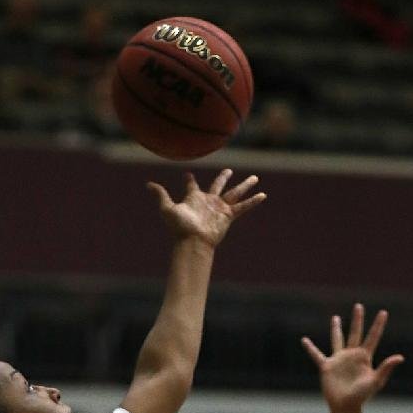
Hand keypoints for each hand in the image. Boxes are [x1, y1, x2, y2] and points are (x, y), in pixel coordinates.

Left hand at [147, 168, 265, 248]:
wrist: (192, 241)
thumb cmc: (179, 227)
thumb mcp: (167, 208)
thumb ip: (160, 195)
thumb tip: (148, 184)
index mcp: (194, 198)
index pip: (192, 185)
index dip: (188, 180)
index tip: (187, 174)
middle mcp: (208, 201)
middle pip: (218, 185)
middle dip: (223, 178)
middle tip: (228, 171)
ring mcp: (219, 208)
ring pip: (235, 193)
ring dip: (245, 185)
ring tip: (255, 178)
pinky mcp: (228, 216)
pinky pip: (243, 206)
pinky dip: (253, 201)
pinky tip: (263, 195)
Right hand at [301, 304, 403, 412]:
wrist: (345, 407)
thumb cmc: (362, 396)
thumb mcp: (376, 381)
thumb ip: (386, 368)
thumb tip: (400, 357)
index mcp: (364, 357)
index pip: (373, 337)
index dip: (378, 325)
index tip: (384, 312)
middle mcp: (352, 355)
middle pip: (355, 333)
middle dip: (358, 320)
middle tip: (359, 306)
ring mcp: (339, 360)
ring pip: (338, 340)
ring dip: (336, 329)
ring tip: (335, 317)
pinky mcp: (327, 367)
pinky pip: (317, 355)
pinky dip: (310, 348)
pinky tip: (304, 340)